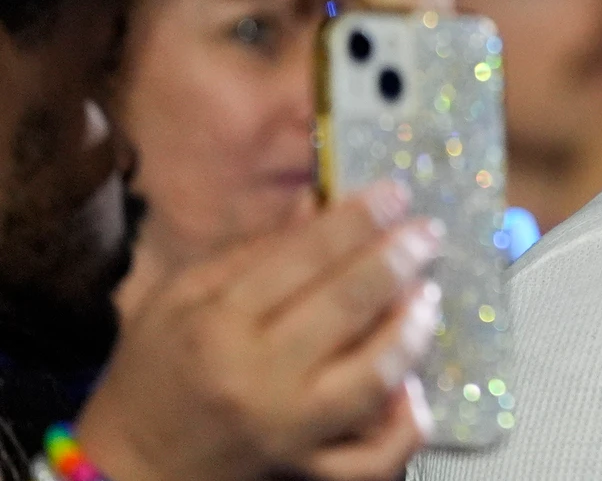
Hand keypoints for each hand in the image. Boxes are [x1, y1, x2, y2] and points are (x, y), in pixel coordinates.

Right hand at [76, 180, 441, 480]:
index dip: (357, 220)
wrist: (131, 468)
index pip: (303, 258)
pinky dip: (407, 422)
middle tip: (427, 233)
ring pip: (375, 377)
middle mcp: (257, 377)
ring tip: (426, 294)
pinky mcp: (311, 472)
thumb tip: (323, 204)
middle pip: (346, 307)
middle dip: (397, 260)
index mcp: (218, 323)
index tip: (396, 193)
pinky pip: (377, 456)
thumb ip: (254, 250)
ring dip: (412, 329)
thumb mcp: (181, 297)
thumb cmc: (158, 370)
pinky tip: (415, 386)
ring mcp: (291, 430)